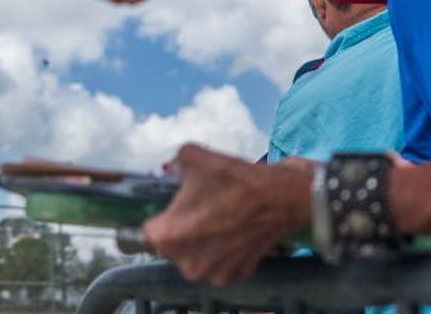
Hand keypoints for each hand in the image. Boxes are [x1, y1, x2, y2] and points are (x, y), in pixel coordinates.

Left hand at [142, 145, 310, 283]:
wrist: (281, 196)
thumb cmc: (233, 178)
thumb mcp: (192, 155)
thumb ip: (173, 164)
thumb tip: (170, 168)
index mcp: (167, 237)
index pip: (149, 230)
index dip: (161, 215)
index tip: (174, 207)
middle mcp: (186, 263)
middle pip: (173, 245)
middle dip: (184, 228)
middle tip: (200, 208)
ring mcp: (213, 274)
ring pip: (197, 255)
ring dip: (204, 240)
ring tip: (220, 218)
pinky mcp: (237, 275)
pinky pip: (222, 262)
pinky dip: (226, 249)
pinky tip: (235, 230)